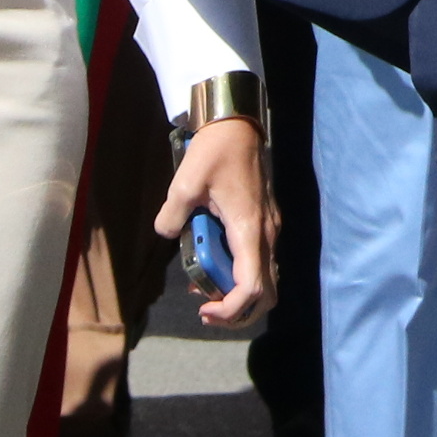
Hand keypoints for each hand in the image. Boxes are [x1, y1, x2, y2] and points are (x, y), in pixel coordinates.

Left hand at [154, 112, 275, 327]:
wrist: (237, 124)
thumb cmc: (214, 152)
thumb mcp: (184, 183)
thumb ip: (172, 216)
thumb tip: (168, 233)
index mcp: (248, 230)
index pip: (252, 287)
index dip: (232, 310)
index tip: (205, 310)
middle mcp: (266, 235)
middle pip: (267, 293)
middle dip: (238, 311)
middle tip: (207, 310)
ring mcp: (268, 228)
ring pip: (265, 279)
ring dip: (237, 293)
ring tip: (204, 290)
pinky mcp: (264, 222)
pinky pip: (258, 261)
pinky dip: (239, 275)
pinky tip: (211, 265)